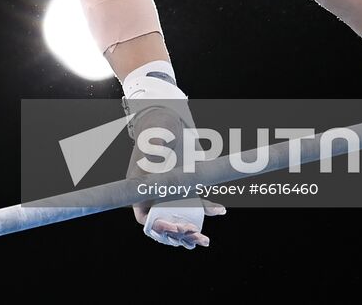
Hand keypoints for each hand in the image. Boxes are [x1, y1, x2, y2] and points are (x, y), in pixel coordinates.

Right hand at [123, 102, 224, 249]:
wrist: (170, 120)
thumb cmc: (157, 128)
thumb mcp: (155, 138)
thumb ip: (154, 149)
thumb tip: (155, 155)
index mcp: (141, 187)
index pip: (144, 216)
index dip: (158, 226)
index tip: (174, 227)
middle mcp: (155, 192)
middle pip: (164, 223)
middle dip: (178, 233)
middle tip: (194, 235)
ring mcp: (171, 191)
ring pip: (180, 218)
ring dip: (191, 231)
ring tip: (203, 239)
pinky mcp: (186, 186)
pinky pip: (196, 204)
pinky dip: (207, 210)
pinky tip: (220, 210)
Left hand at [133, 196, 226, 248]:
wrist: (157, 178)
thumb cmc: (174, 191)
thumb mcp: (191, 200)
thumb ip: (205, 207)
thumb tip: (223, 210)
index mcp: (178, 228)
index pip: (188, 238)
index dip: (196, 240)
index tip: (206, 240)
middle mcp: (166, 229)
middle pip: (178, 238)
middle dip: (188, 238)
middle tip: (195, 232)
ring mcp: (154, 225)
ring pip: (166, 235)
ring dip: (176, 233)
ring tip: (184, 227)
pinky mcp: (143, 219)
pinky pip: (152, 226)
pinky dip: (162, 226)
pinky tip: (171, 225)